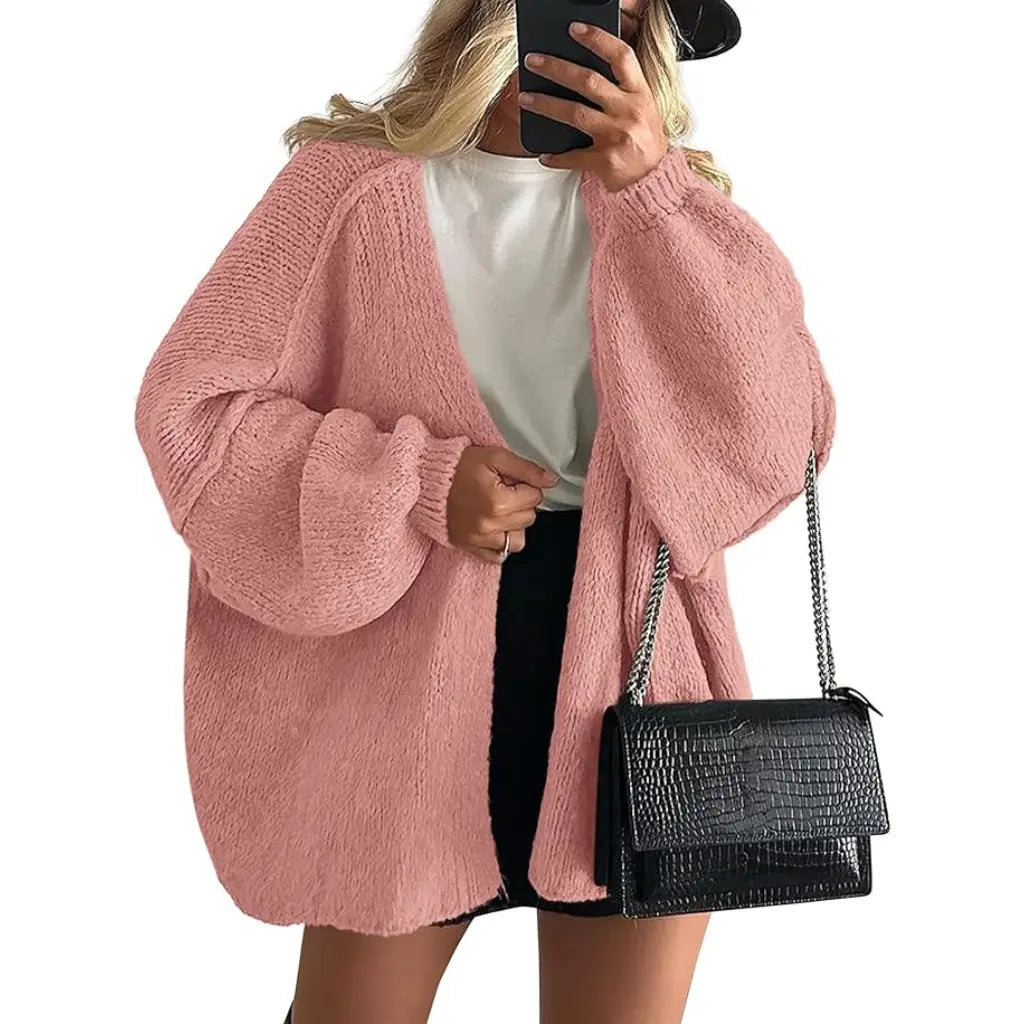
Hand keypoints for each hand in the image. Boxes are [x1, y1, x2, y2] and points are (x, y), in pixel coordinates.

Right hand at [446, 446, 558, 563]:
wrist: (427, 480)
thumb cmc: (460, 465)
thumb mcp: (495, 457)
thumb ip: (527, 469)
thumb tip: (552, 481)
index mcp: (498, 501)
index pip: (535, 497)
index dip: (525, 485)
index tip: (509, 480)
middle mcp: (490, 525)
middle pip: (529, 518)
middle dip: (521, 503)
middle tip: (502, 491)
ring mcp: (480, 540)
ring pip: (519, 540)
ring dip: (514, 525)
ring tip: (499, 510)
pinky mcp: (470, 548)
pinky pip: (500, 555)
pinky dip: (501, 543)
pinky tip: (494, 527)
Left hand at [518, 19, 668, 191]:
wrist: (655, 179)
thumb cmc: (646, 141)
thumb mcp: (642, 107)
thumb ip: (621, 89)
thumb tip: (582, 72)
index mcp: (639, 93)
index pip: (621, 56)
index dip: (598, 39)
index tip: (575, 29)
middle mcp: (628, 111)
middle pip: (588, 81)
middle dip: (557, 68)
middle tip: (534, 62)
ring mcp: (616, 136)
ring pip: (575, 113)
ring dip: (546, 104)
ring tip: (525, 98)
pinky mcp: (606, 161)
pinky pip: (574, 157)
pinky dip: (557, 157)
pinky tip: (544, 155)